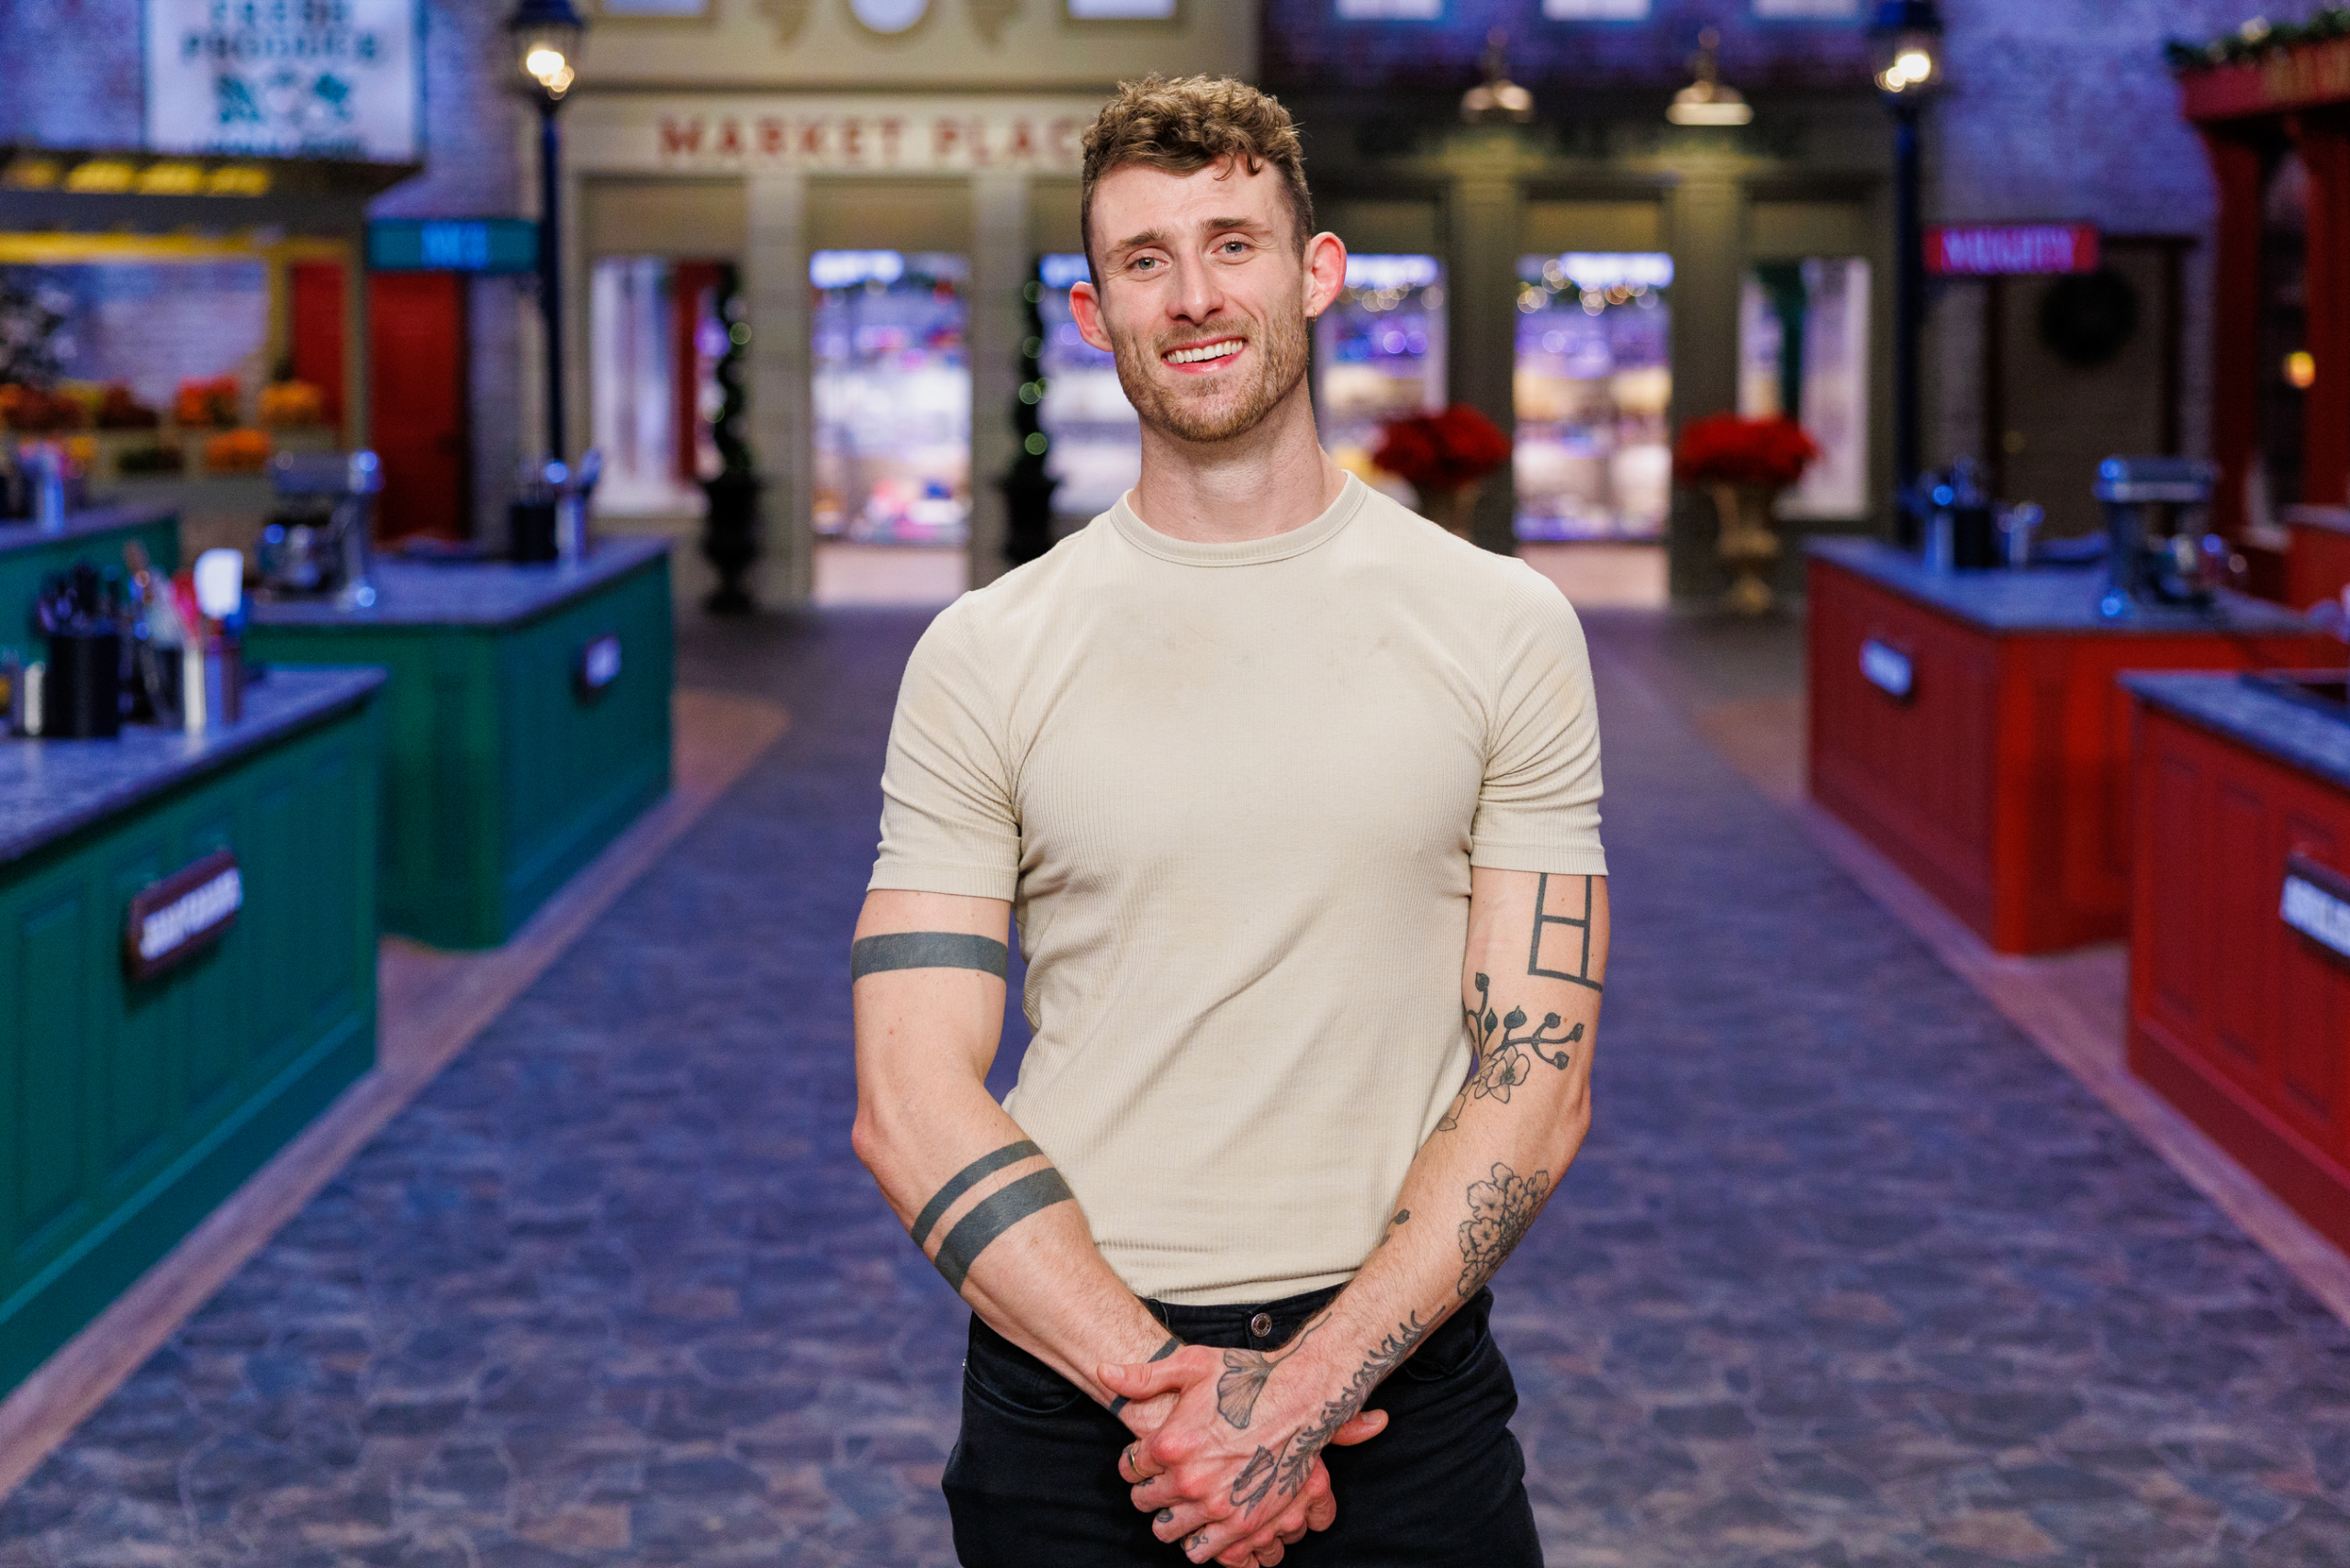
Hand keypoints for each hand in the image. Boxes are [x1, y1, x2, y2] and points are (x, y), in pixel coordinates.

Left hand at [1114, 1385, 1315, 1566]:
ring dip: (1171, 1520)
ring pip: (1168, 1533)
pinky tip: (1205, 1522)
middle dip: (1150, 1491)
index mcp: (1169, 1443)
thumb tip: (1105, 1373)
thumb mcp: (1192, 1365)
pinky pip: (1203, 1551)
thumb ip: (1144, 1376)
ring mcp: (1216, 1506)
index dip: (1135, 1462)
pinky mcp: (1243, 1524)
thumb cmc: (1246, 1379)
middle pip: (1144, 1503)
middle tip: (1163, 1481)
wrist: (1301, 1399)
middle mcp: (1188, 1480)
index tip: (1146, 1459)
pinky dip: (1199, 1541)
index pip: (1129, 1468)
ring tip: (1182, 1505)